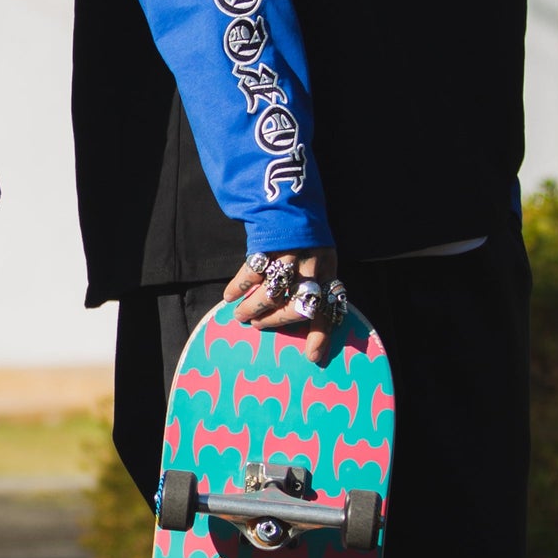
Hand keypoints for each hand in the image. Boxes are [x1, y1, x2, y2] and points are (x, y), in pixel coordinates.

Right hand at [224, 245, 340, 365]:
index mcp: (328, 270)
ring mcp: (289, 254)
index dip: (321, 334)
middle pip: (295, 304)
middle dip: (274, 320)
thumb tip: (307, 318)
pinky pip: (251, 273)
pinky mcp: (268, 243)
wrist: (289, 200)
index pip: (328, 307)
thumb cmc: (304, 237)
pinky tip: (229, 295)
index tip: (312, 357)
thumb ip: (316, 284)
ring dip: (252, 308)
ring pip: (271, 293)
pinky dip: (238, 287)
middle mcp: (312, 265)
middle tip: (257, 325)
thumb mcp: (321, 258)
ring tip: (240, 314)